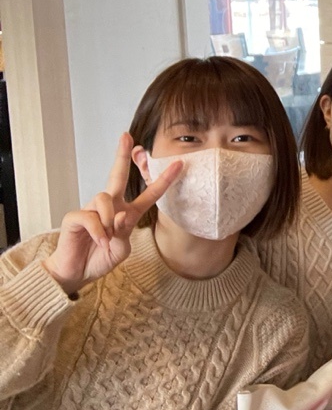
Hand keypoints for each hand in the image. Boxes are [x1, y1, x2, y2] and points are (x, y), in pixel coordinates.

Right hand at [42, 133, 181, 295]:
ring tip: (108, 237)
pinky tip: (99, 241)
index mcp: (127, 212)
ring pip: (105, 198)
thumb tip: (120, 215)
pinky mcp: (74, 218)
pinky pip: (90, 217)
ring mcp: (91, 210)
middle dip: (121, 156)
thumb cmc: (101, 258)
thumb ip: (124, 232)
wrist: (77, 273)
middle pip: (117, 175)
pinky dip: (98, 231)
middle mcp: (110, 206)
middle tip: (126, 136)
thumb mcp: (122, 248)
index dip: (163, 180)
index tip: (179, 164)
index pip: (149, 194)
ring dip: (110, 219)